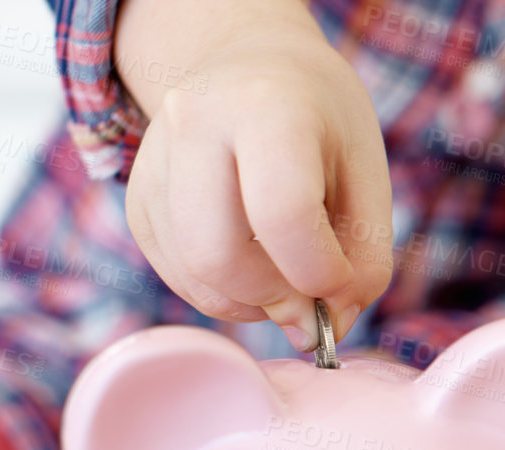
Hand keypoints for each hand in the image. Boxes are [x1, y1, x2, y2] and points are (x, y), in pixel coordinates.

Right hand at [115, 0, 391, 351]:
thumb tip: (330, 329)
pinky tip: (256, 269)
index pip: (282, 214)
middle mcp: (195, 123)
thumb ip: (363, 259)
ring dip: (251, 304)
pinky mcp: (136, 197)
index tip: (342, 283)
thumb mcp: (368, 176)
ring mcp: (153, 160)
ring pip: (194, 274)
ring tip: (288, 282)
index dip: (319, 272)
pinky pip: (176, 275)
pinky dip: (224, 295)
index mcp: (267, 107)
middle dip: (275, 298)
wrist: (252, 67)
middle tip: (310, 303)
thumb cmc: (323, 125)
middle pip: (219, 256)